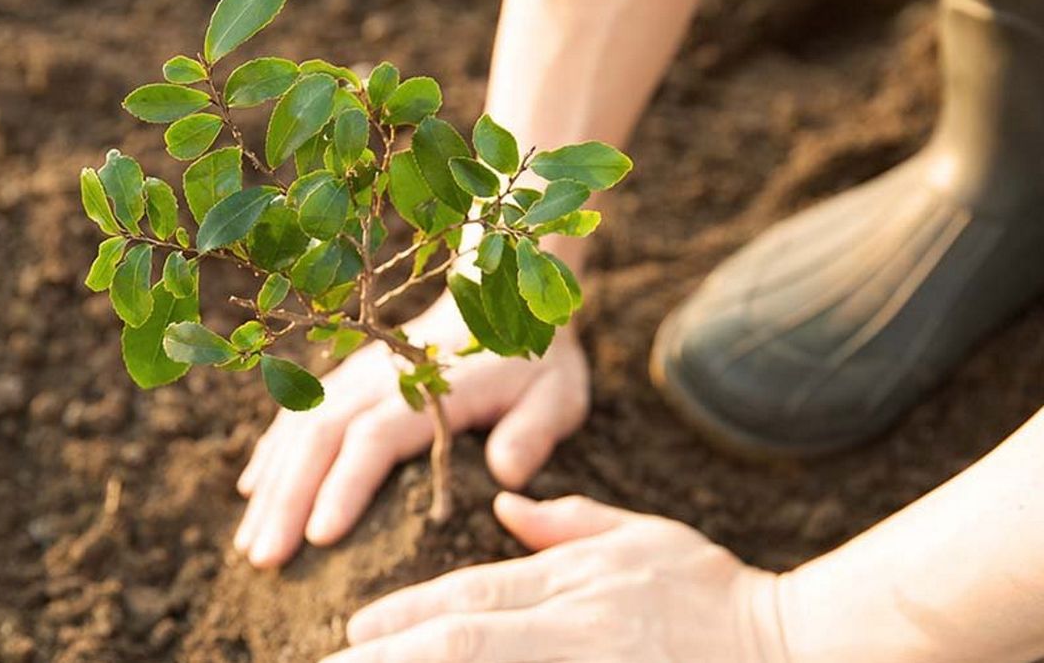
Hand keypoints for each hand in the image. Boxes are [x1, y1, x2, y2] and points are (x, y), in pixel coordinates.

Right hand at [233, 298, 590, 567]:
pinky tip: (252, 492)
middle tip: (265, 559)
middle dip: (288, 499)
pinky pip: (297, 414)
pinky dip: (272, 452)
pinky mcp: (346, 378)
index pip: (375, 438)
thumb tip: (506, 474)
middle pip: (321, 437)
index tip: (319, 538)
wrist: (501, 299)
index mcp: (430, 387)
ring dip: (272, 486)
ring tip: (249, 544)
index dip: (345, 486)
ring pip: (300, 428)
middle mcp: (381, 378)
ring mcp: (356, 375)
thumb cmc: (532, 362)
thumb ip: (533, 432)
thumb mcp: (556, 394)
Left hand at [324, 493, 787, 662]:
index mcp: (576, 581)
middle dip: (385, 658)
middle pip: (459, 644)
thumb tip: (506, 502)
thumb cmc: (715, 592)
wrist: (794, 645)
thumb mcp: (642, 537)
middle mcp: (572, 629)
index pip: (469, 597)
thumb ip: (569, 522)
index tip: (355, 631)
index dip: (404, 615)